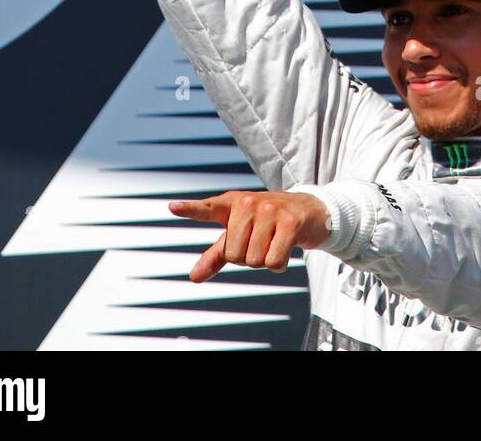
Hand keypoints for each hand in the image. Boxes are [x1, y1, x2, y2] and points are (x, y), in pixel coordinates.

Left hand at [169, 190, 331, 281]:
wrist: (308, 210)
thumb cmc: (267, 224)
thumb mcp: (240, 234)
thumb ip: (216, 254)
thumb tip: (193, 277)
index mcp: (233, 204)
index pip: (207, 208)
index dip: (190, 209)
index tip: (171, 207)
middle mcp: (248, 203)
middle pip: (235, 256)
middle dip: (248, 258)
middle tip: (261, 241)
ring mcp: (269, 210)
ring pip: (254, 260)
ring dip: (265, 260)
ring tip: (274, 241)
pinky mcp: (290, 221)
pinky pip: (273, 261)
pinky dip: (279, 264)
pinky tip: (286, 246)